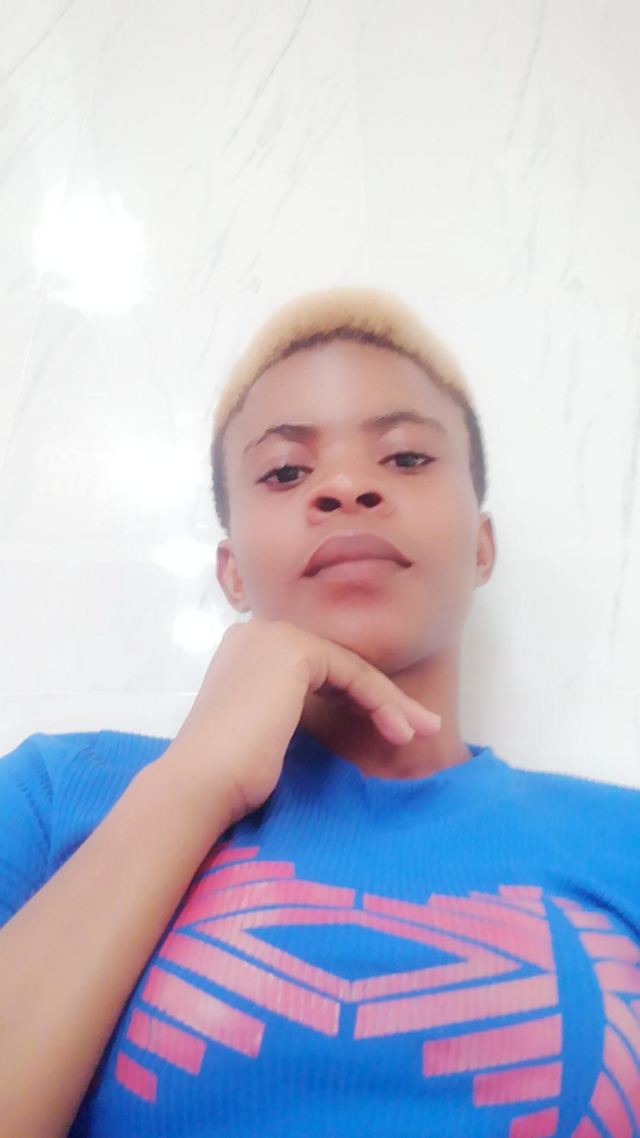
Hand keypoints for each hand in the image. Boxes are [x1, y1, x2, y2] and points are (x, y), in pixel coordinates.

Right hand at [171, 617, 441, 826]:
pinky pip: (353, 674)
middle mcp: (257, 634)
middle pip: (338, 663)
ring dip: (391, 702)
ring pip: (350, 668)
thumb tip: (340, 719)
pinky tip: (399, 730)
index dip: (362, 698)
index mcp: (247, 652)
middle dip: (384, 697)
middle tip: (423, 727)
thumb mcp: (268, 735)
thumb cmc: (229, 778)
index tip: (395, 730)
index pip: (318, 669)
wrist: (200, 784)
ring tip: (421, 733)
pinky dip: (381, 702)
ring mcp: (273, 637)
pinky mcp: (292, 650)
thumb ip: (291, 712)